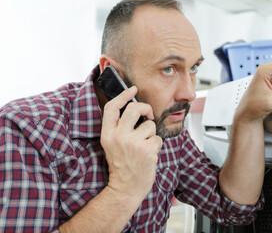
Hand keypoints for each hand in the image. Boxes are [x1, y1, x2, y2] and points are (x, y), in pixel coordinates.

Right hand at [100, 86, 162, 200]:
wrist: (125, 188)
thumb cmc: (121, 165)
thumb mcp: (111, 144)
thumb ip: (118, 127)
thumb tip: (134, 108)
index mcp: (107, 134)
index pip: (112, 107)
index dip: (123, 95)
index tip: (132, 89)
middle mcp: (119, 136)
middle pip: (134, 108)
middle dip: (145, 108)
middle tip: (148, 115)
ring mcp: (133, 143)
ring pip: (150, 125)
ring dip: (151, 134)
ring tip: (144, 146)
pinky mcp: (147, 149)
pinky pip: (158, 139)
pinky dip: (156, 146)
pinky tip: (149, 154)